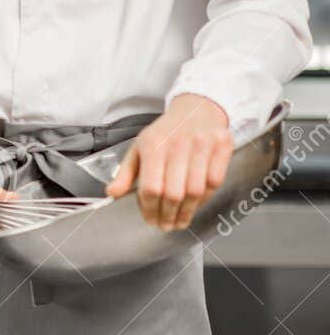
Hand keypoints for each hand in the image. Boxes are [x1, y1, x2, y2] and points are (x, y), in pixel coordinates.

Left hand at [104, 94, 231, 230]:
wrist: (197, 108)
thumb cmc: (165, 132)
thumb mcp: (139, 148)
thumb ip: (125, 174)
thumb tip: (111, 194)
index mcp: (153, 145)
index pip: (151, 187)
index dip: (149, 208)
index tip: (150, 220)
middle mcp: (178, 144)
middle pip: (173, 193)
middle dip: (168, 215)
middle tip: (165, 226)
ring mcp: (203, 145)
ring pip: (196, 191)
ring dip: (187, 212)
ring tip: (179, 222)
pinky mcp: (222, 147)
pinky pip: (215, 182)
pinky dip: (205, 199)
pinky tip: (195, 206)